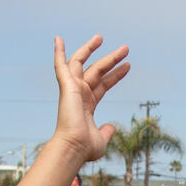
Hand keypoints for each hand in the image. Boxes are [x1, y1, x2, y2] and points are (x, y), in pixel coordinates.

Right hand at [50, 34, 130, 162]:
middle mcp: (79, 94)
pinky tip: (58, 39)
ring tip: (101, 36)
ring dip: (91, 49)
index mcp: (87, 105)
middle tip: (125, 48)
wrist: (74, 147)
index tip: (128, 66)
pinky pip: (60, 65)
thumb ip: (106, 132)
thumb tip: (111, 127)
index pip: (103, 85)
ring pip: (82, 63)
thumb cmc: (84, 148)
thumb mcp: (101, 139)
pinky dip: (59, 52)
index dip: (116, 75)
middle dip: (111, 59)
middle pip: (97, 71)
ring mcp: (73, 89)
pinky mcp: (66, 86)